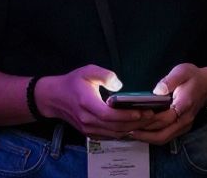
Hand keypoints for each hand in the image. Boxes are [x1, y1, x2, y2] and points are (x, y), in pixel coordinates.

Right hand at [36, 65, 156, 139]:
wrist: (53, 98)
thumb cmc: (72, 82)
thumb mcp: (87, 71)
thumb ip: (104, 75)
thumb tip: (119, 85)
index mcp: (86, 104)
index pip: (108, 115)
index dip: (126, 115)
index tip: (142, 111)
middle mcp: (87, 120)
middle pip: (115, 127)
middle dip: (136, 123)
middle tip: (153, 116)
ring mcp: (88, 129)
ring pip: (114, 134)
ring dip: (132, 129)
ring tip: (148, 121)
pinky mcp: (90, 133)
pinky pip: (110, 136)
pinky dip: (124, 132)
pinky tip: (135, 126)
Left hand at [129, 64, 206, 143]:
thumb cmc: (193, 77)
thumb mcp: (182, 71)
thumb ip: (170, 80)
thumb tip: (157, 90)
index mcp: (184, 105)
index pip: (164, 118)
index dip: (147, 121)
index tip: (132, 120)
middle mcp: (184, 119)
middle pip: (162, 134)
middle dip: (142, 134)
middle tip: (124, 130)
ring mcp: (184, 126)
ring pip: (163, 138)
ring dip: (146, 138)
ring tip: (129, 132)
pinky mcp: (181, 128)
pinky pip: (166, 136)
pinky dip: (152, 137)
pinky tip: (141, 132)